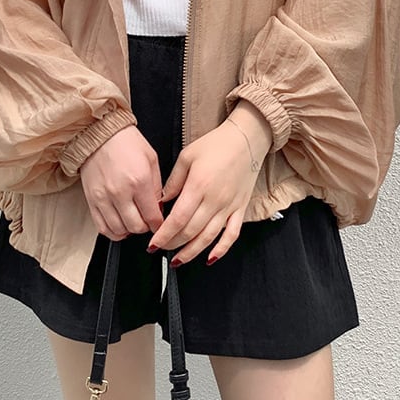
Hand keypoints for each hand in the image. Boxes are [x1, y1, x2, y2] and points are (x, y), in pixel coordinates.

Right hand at [79, 125, 163, 240]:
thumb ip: (157, 186)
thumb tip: (159, 207)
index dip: (159, 224)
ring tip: (133, 222)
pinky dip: (113, 232)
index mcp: (139, 181)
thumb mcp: (151, 159)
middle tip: (147, 220)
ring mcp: (103, 198)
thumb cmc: (125, 142)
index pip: (152, 216)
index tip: (160, 223)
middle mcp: (120, 192)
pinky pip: (102, 227)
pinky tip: (119, 225)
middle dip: (145, 227)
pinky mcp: (91, 200)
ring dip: (129, 230)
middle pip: (136, 227)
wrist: (99, 133)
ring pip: (119, 230)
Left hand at [150, 100, 272, 263]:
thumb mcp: (187, 156)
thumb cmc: (216, 144)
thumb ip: (173, 181)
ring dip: (192, 252)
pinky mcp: (240, 209)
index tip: (152, 244)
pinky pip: (232, 235)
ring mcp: (229, 207)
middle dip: (173, 244)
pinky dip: (221, 249)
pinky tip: (210, 259)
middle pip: (191, 232)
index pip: (178, 219)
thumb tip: (161, 201)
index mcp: (199, 186)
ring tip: (177, 260)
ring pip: (209, 238)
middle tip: (160, 249)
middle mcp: (215, 200)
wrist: (246, 139)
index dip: (164, 235)